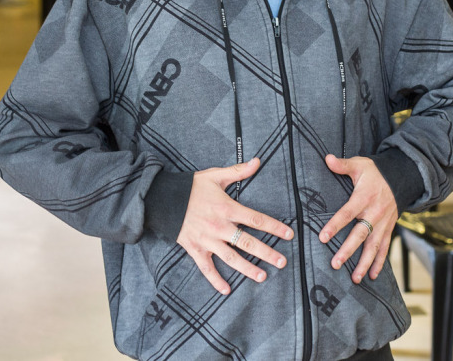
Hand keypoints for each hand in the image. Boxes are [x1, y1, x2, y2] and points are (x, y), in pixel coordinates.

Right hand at [177, 158, 293, 295]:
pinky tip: (227, 290)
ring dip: (248, 269)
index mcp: (227, 208)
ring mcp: (207, 240)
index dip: (274, 227)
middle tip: (282, 262)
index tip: (289, 234)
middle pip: (248, 243)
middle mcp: (220, 227)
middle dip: (267, 253)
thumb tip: (258, 161)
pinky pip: (207, 268)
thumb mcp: (215, 175)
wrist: (163, 199)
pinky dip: (216, 280)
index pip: (256, 219)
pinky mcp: (195, 249)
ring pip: (231, 258)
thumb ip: (238, 171)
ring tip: (262, 277)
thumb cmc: (191, 187)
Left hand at [318, 154, 398, 283]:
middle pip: (360, 234)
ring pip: (374, 246)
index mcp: (364, 198)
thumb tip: (326, 158)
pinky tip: (372, 276)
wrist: (401, 177)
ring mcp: (383, 223)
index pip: (347, 213)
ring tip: (355, 278)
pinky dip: (379, 263)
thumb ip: (342, 165)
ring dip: (365, 263)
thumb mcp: (359, 164)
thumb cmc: (375, 172)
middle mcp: (374, 213)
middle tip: (335, 264)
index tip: (322, 237)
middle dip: (348, 250)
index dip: (335, 225)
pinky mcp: (388, 229)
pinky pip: (384, 248)